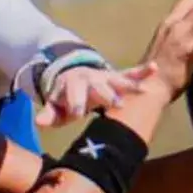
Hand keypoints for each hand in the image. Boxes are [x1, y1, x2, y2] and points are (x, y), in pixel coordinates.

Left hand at [34, 64, 157, 126]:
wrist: (73, 76)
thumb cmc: (66, 96)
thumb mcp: (55, 105)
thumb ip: (49, 114)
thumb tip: (38, 123)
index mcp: (73, 84)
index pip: (74, 94)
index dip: (75, 103)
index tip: (78, 113)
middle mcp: (91, 77)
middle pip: (99, 86)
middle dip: (107, 95)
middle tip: (116, 105)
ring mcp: (106, 76)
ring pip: (118, 80)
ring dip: (130, 85)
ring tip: (144, 90)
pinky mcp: (117, 76)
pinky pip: (131, 73)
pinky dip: (143, 72)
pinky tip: (154, 68)